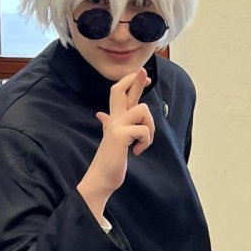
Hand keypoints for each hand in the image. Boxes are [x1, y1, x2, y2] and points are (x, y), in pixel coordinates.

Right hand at [78, 68, 154, 207]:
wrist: (102, 178)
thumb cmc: (110, 160)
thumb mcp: (112, 138)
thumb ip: (108, 124)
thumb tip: (100, 115)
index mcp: (114, 119)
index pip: (119, 93)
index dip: (130, 82)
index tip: (144, 76)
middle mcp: (113, 119)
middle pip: (120, 90)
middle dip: (135, 80)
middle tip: (145, 72)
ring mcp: (116, 126)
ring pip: (142, 109)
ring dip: (150, 126)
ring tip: (143, 142)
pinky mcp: (120, 136)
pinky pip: (144, 130)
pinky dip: (146, 142)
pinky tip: (138, 152)